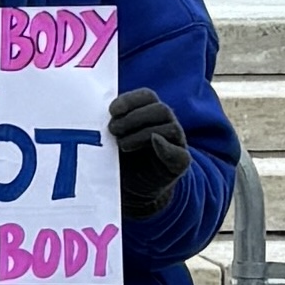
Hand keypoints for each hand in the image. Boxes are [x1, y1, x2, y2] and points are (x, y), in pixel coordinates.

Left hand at [107, 88, 191, 215]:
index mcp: (150, 111)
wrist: (133, 188)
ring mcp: (176, 142)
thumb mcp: (111, 138)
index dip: (129, 100)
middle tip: (112, 129)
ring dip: (143, 134)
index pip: (147, 96)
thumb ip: (109, 124)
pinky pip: (180, 154)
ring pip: (170, 127)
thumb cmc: (120, 156)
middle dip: (134, 117)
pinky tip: (154, 145)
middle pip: (160, 109)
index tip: (111, 110)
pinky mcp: (180, 162)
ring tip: (122, 145)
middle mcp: (166, 123)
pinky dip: (166, 148)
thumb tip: (104, 115)